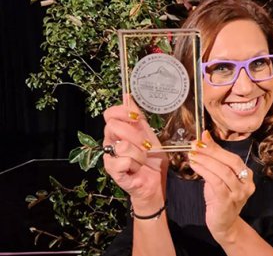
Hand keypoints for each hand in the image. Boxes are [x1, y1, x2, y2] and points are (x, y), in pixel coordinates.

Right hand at [102, 95, 167, 212]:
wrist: (155, 183)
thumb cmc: (152, 160)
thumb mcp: (149, 135)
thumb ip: (138, 118)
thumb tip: (127, 96)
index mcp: (119, 131)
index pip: (110, 114)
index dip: (123, 112)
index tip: (137, 118)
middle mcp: (110, 142)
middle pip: (113, 126)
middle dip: (135, 134)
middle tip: (146, 145)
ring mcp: (109, 157)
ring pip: (122, 145)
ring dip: (139, 154)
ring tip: (143, 160)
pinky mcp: (112, 171)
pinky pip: (124, 161)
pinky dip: (136, 165)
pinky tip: (137, 169)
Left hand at [188, 131, 255, 242]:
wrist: (223, 223)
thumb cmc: (220, 198)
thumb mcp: (218, 176)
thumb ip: (214, 158)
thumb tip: (204, 137)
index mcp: (247, 175)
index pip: (232, 157)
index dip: (217, 147)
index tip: (203, 137)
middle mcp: (246, 184)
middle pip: (230, 162)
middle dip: (211, 151)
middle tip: (195, 145)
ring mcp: (239, 194)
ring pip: (223, 172)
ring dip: (205, 161)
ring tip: (192, 155)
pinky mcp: (227, 202)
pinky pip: (216, 183)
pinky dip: (204, 172)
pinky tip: (195, 166)